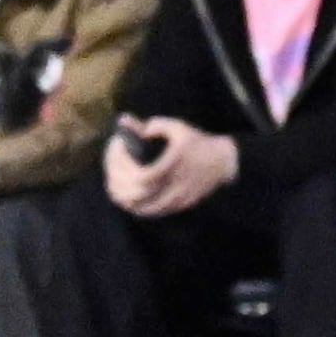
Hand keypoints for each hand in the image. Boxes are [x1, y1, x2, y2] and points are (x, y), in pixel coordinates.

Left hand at [108, 118, 237, 217]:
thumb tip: (127, 123)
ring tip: (114, 179)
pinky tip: (126, 193)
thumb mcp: (178, 128)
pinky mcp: (179, 206)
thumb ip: (153, 125)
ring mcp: (177, 199)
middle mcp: (174, 186)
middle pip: (136, 195)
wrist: (224, 162)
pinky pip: (151, 212)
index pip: (141, 177)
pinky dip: (134, 205)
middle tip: (111, 165)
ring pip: (141, 208)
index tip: (118, 149)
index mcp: (173, 166)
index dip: (122, 166)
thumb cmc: (198, 143)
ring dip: (122, 195)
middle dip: (117, 179)